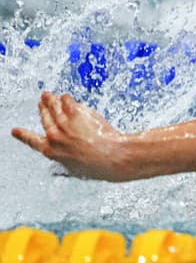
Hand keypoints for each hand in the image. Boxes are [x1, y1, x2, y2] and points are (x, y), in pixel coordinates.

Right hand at [11, 92, 129, 181]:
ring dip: (50, 100)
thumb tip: (69, 153)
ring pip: (54, 107)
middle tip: (41, 102)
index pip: (32, 141)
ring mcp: (64, 123)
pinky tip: (67, 97)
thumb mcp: (76, 167)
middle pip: (45, 118)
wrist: (112, 156)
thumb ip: (68, 156)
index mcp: (52, 151)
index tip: (16, 131)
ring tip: (48, 95)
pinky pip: (67, 101)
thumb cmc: (99, 166)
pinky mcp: (76, 112)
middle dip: (43, 109)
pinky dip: (66, 98)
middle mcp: (54, 136)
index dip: (23, 135)